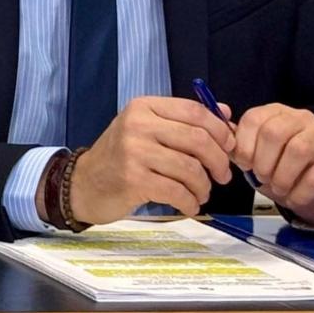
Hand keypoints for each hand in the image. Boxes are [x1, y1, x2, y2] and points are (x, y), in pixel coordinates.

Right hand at [66, 96, 235, 224]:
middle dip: (218, 161)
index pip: (194, 111)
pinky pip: (176, 191)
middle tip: (222, 176)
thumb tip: (226, 114)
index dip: (220, 130)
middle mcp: (138, 124)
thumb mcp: (147, 129)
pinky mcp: (133, 180)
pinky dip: (190, 201)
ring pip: (190, 168)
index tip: (229, 147)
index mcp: (144, 107)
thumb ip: (184, 120)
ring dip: (203, 186)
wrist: (84, 183)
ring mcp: (133, 152)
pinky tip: (189, 205)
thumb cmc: (120, 157)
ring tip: (201, 194)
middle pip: (197, 139)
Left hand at [232, 103, 313, 223]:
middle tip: (261, 177)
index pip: (253, 119)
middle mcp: (300, 118)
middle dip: (262, 161)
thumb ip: (237, 146)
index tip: (243, 164)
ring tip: (278, 188)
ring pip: (298, 150)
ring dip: (281, 177)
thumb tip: (218, 139)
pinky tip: (294, 198)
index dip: (243, 145)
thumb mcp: (257, 154)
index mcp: (275, 113)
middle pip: (274, 132)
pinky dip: (299, 193)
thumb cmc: (282, 167)